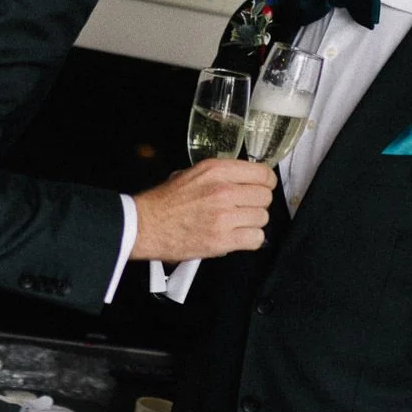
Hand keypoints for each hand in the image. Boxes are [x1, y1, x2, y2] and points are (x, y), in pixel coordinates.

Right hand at [131, 159, 274, 261]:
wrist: (146, 225)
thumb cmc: (166, 202)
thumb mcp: (192, 173)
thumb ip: (220, 174)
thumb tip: (243, 179)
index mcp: (216, 171)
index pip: (262, 174)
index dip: (266, 183)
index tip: (262, 188)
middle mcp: (223, 190)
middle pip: (265, 197)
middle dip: (258, 204)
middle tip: (246, 208)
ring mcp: (224, 216)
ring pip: (262, 218)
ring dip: (253, 223)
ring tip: (237, 224)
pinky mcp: (222, 240)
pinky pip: (255, 239)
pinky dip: (249, 240)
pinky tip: (237, 237)